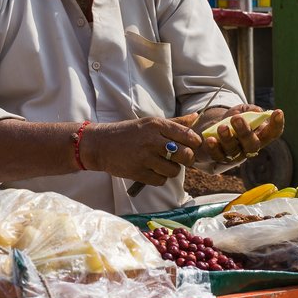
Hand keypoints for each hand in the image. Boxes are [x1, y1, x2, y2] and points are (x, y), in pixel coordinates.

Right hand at [80, 116, 202, 186]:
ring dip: (172, 170)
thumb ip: (174, 122)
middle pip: (186, 154)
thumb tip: (196, 117)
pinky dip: (159, 178)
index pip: (188, 135)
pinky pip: (161, 180)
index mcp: (157, 125)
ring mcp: (145, 157)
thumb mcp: (150, 123)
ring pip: (174, 170)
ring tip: (163, 164)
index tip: (192, 145)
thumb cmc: (129, 133)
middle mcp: (152, 140)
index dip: (195, 143)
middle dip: (187, 159)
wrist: (101, 144)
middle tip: (181, 158)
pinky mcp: (138, 172)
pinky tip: (152, 171)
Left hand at [197, 106, 284, 165]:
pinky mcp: (219, 157)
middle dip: (245, 132)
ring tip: (221, 127)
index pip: (273, 133)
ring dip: (227, 139)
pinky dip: (213, 148)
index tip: (278, 112)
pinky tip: (210, 139)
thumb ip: (250, 110)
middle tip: (236, 118)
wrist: (214, 127)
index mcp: (260, 135)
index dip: (277, 124)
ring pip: (233, 151)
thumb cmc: (234, 118)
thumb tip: (257, 112)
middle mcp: (250, 147)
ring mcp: (235, 155)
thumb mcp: (243, 110)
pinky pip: (216, 155)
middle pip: (252, 145)